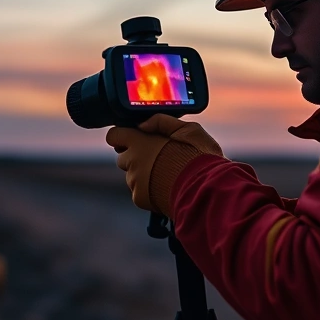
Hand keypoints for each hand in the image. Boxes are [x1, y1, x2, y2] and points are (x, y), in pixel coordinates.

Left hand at [105, 115, 222, 215]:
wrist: (205, 189)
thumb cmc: (199, 157)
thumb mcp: (188, 130)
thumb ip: (162, 122)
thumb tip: (143, 123)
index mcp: (140, 141)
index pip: (114, 135)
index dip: (122, 136)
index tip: (131, 140)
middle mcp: (133, 160)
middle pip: (123, 157)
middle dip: (135, 158)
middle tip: (157, 159)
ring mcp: (134, 181)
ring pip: (131, 176)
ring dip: (143, 175)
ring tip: (166, 175)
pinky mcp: (139, 198)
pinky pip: (139, 192)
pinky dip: (149, 191)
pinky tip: (166, 188)